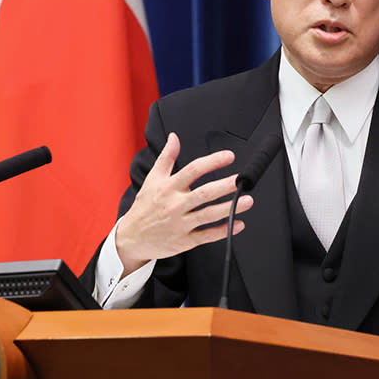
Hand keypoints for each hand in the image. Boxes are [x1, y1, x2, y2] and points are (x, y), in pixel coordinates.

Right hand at [114, 132, 252, 275]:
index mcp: (169, 187)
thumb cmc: (144, 207)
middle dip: (225, 186)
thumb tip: (174, 137)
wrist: (132, 238)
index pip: (193, 170)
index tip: (229, 156)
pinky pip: (207, 236)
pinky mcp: (184, 241)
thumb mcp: (152, 179)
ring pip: (208, 215)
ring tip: (247, 201)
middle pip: (204, 193)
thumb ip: (166, 157)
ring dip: (230, 208)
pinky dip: (224, 230)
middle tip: (241, 179)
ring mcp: (180, 224)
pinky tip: (238, 224)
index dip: (212, 162)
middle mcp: (175, 204)